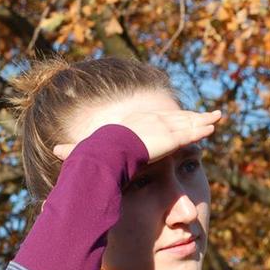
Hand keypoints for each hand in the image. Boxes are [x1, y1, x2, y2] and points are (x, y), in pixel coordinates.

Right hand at [52, 108, 222, 162]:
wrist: (104, 154)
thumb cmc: (94, 154)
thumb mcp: (85, 152)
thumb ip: (76, 151)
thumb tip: (54, 151)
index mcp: (132, 124)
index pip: (154, 120)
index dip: (166, 120)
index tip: (175, 120)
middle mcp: (148, 121)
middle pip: (173, 118)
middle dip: (189, 116)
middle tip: (203, 115)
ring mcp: (160, 127)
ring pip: (185, 123)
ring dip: (201, 120)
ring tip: (215, 118)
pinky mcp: (170, 138)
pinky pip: (190, 132)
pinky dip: (202, 128)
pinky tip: (213, 126)